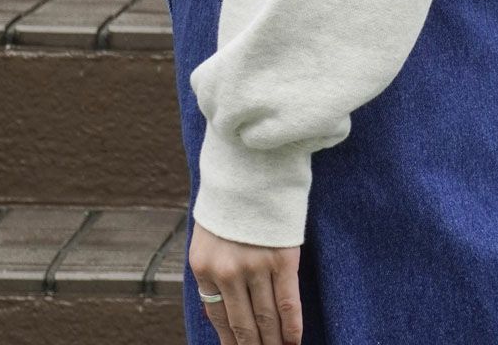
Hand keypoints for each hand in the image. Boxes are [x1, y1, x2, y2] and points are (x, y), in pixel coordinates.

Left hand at [189, 219, 302, 344]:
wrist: (251, 170)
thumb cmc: (230, 207)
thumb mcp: (208, 238)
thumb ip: (214, 272)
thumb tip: (226, 313)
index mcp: (204, 267)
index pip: (218, 318)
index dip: (230, 342)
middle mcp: (227, 271)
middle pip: (242, 324)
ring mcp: (256, 265)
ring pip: (266, 318)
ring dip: (273, 342)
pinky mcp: (282, 258)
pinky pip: (288, 303)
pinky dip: (292, 327)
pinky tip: (293, 342)